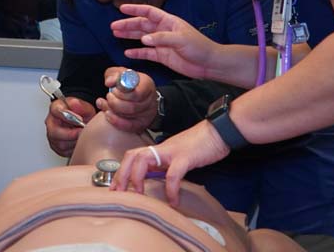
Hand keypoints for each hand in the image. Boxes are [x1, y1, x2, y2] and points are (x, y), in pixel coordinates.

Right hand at [44, 97, 96, 157]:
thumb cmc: (81, 114)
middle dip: (71, 134)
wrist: (83, 123)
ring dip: (73, 141)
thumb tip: (75, 104)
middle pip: (54, 132)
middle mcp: (51, 123)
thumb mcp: (84, 107)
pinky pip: (64, 152)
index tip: (80, 119)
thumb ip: (80, 105)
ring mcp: (52, 136)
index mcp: (55, 109)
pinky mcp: (56, 147)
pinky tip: (79, 142)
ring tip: (82, 136)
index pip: (56, 111)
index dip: (68, 116)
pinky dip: (73, 148)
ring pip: (60, 144)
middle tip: (82, 131)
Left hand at [95, 68, 157, 133]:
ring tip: (106, 102)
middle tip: (109, 95)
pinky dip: (115, 121)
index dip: (122, 92)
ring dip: (112, 110)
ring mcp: (147, 114)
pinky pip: (128, 126)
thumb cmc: (130, 82)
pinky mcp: (141, 124)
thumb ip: (114, 74)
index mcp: (147, 85)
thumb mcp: (122, 73)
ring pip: (128, 116)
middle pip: (132, 107)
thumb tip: (109, 82)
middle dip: (115, 102)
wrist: (138, 93)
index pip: (136, 93)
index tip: (114, 88)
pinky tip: (107, 113)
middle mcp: (150, 101)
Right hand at [111, 3, 219, 79]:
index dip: (135, 9)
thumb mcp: (181, 39)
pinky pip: (147, 53)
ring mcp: (162, 43)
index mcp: (168, 22)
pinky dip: (137, 52)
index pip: (149, 12)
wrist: (208, 63)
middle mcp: (163, 31)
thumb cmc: (199, 46)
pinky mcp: (163, 56)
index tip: (122, 8)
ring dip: (129, 36)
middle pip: (142, 25)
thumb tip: (143, 39)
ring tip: (116, 34)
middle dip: (128, 24)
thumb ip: (161, 38)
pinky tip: (128, 52)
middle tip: (114, 26)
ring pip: (142, 38)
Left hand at [111, 120, 229, 206]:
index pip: (132, 156)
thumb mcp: (177, 156)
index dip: (121, 172)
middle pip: (132, 156)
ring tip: (140, 196)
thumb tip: (154, 180)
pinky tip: (174, 202)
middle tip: (119, 194)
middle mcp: (161, 149)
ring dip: (138, 178)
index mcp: (158, 150)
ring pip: (144, 160)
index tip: (115, 189)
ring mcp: (172, 151)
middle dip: (122, 175)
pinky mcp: (186, 157)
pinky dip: (170, 189)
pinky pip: (173, 174)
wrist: (219, 131)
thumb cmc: (200, 145)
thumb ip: (164, 166)